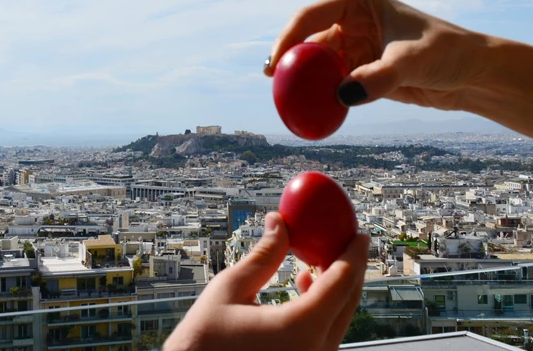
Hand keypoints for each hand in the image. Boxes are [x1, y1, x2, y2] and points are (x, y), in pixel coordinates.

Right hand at [163, 212, 369, 350]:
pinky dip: (322, 306)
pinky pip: (325, 332)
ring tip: (316, 259)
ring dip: (334, 286)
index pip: (341, 281)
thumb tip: (279, 223)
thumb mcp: (230, 289)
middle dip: (350, 267)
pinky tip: (303, 285)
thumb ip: (263, 255)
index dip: (354, 253)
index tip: (360, 234)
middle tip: (345, 241)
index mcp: (299, 329)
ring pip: (338, 317)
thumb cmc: (202, 342)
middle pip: (347, 300)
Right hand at [264, 0, 489, 111]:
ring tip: (291, 104)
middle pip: (307, 41)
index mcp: (357, 3)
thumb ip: (379, 77)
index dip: (287, 38)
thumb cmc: (447, 52)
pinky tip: (313, 111)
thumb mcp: (413, 61)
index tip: (275, 64)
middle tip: (275, 87)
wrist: (468, 73)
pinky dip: (321, 98)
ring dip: (305, 84)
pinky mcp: (359, 71)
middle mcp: (350, 22)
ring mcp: (353, 47)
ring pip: (317, 66)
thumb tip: (343, 95)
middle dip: (289, 64)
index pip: (310, 16)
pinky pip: (331, 84)